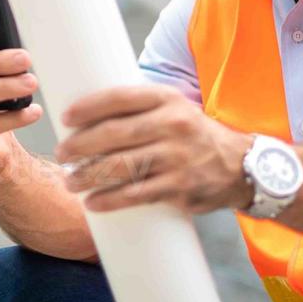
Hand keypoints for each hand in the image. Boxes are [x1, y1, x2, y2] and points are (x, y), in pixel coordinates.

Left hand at [55, 84, 254, 213]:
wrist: (241, 166)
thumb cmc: (193, 134)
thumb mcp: (173, 108)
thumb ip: (138, 108)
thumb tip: (87, 114)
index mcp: (167, 99)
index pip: (120, 98)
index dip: (89, 107)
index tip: (66, 117)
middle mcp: (173, 125)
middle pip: (115, 134)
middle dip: (81, 145)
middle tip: (61, 154)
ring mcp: (177, 158)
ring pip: (122, 167)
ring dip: (89, 176)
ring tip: (70, 182)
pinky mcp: (180, 187)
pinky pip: (137, 195)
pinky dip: (111, 200)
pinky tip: (93, 203)